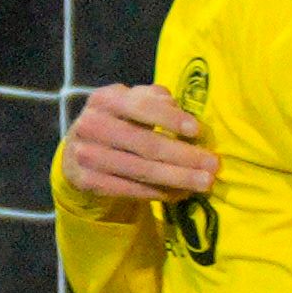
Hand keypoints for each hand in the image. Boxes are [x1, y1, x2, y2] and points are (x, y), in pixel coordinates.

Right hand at [62, 81, 217, 206]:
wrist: (77, 151)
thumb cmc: (119, 121)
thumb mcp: (131, 102)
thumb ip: (153, 99)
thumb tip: (175, 106)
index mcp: (105, 99)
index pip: (141, 107)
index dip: (170, 119)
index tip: (198, 131)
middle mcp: (90, 125)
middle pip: (145, 144)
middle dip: (184, 156)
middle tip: (213, 165)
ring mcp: (85, 155)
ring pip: (140, 171)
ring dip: (177, 178)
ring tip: (204, 183)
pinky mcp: (86, 181)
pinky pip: (130, 190)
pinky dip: (159, 193)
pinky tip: (180, 193)